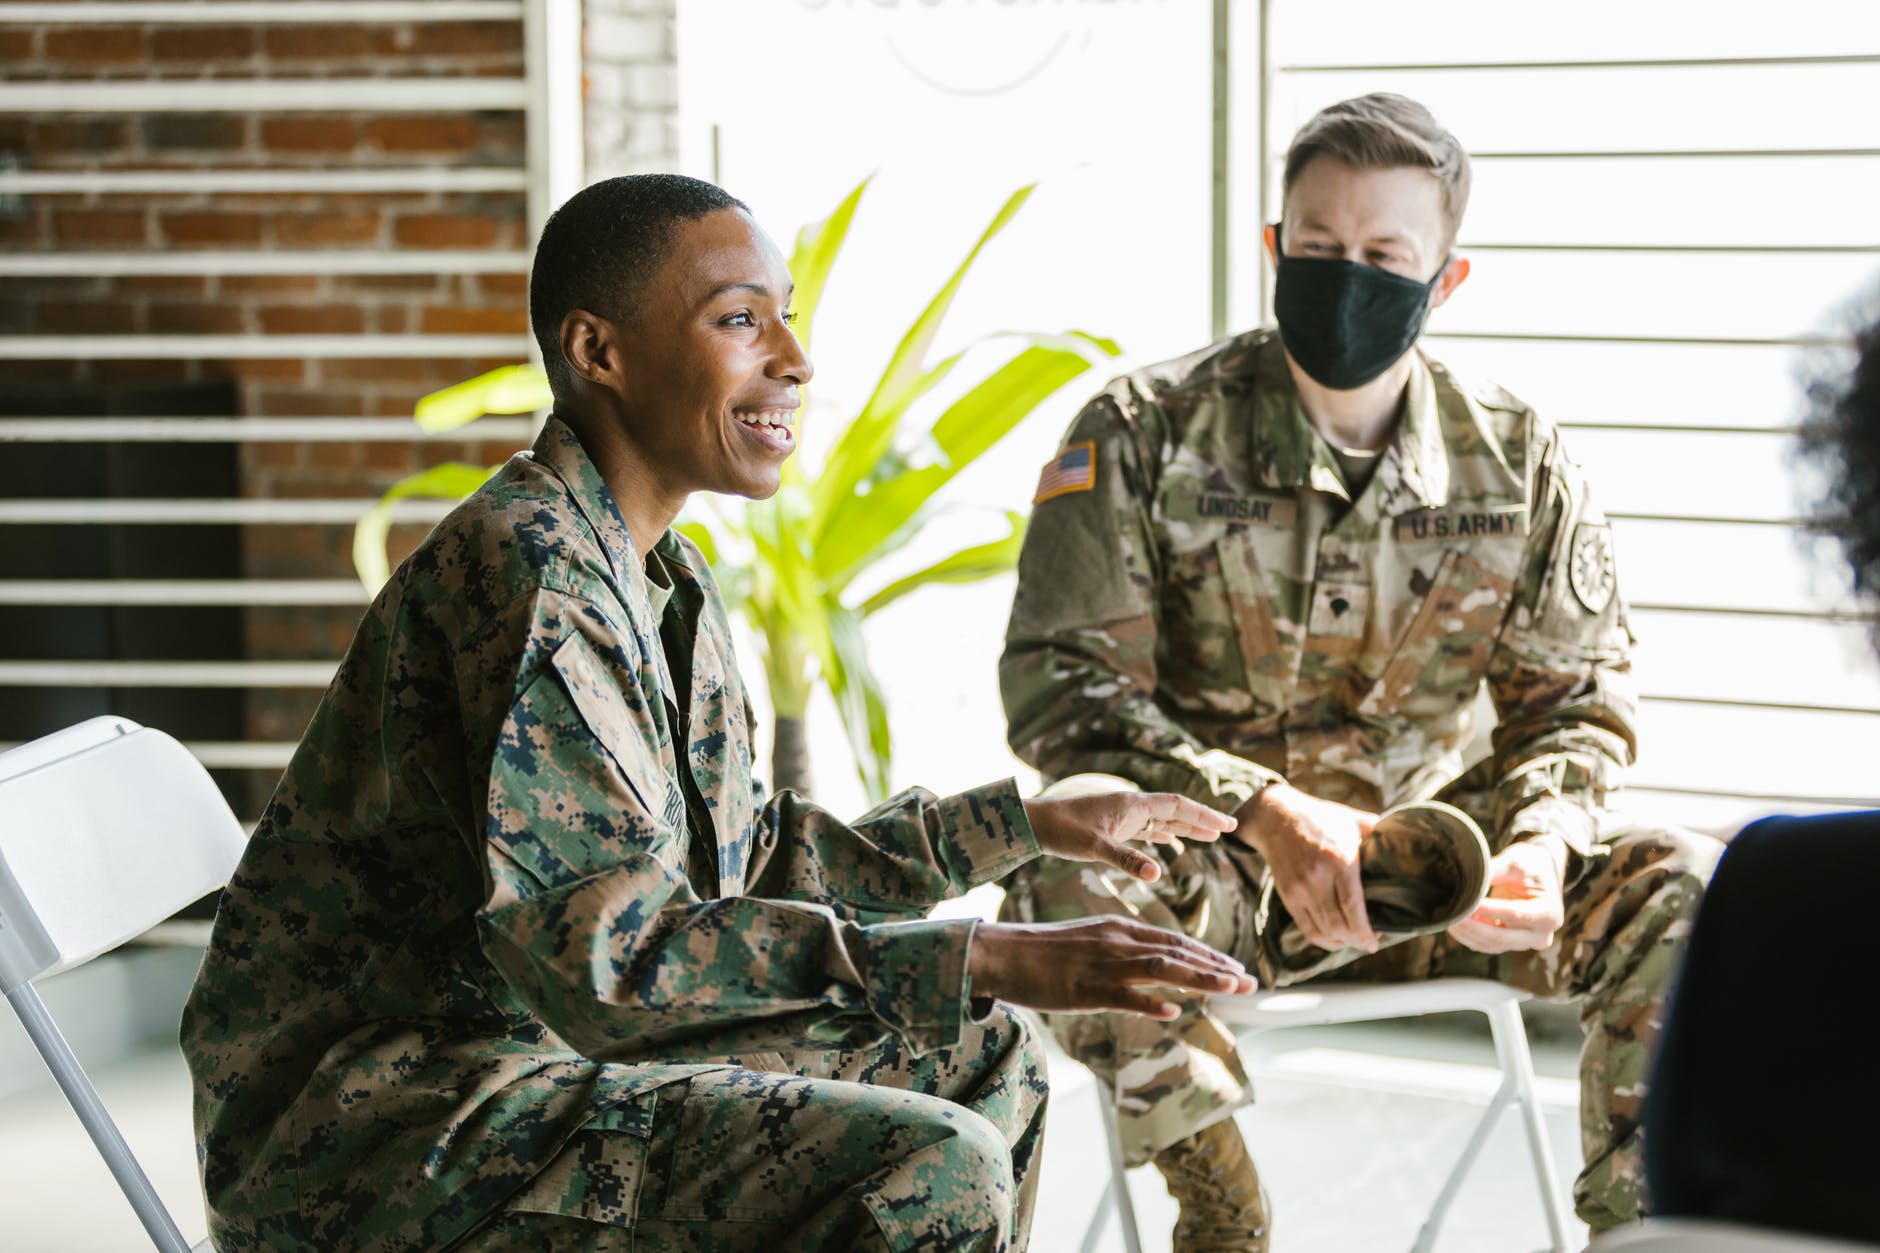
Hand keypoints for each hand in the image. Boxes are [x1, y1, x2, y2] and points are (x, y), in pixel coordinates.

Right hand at [968, 917, 1257, 1019]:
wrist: (1002, 952)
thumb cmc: (1042, 951)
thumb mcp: (1089, 941)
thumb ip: (1121, 954)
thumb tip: (1150, 979)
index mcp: (1118, 928)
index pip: (1174, 940)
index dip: (1207, 955)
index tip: (1235, 968)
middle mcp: (1118, 942)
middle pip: (1177, 952)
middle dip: (1217, 968)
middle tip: (1250, 982)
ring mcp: (1103, 965)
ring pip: (1162, 969)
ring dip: (1201, 979)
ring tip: (1232, 989)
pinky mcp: (1085, 989)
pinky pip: (1124, 996)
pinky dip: (1151, 1002)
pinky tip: (1174, 1011)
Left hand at [1023, 791, 1236, 883]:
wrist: (1031, 824)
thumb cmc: (1060, 831)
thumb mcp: (1094, 847)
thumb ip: (1126, 860)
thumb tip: (1158, 874)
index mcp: (1131, 805)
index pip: (1177, 806)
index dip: (1204, 815)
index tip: (1229, 824)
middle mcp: (1130, 806)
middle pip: (1175, 810)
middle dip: (1202, 819)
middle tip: (1230, 828)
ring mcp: (1121, 816)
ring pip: (1161, 819)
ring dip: (1186, 827)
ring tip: (1210, 836)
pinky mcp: (1111, 826)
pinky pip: (1145, 828)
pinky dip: (1162, 834)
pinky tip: (1169, 842)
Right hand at [1239, 783, 1379, 952]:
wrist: (1276, 817)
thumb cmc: (1321, 818)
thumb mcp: (1353, 820)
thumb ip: (1378, 833)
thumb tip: (1404, 845)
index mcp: (1339, 860)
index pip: (1353, 906)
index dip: (1365, 930)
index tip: (1376, 940)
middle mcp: (1318, 877)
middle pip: (1339, 924)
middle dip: (1356, 940)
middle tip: (1369, 942)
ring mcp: (1300, 889)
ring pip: (1323, 931)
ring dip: (1341, 942)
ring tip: (1353, 940)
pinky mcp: (1288, 895)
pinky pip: (1306, 929)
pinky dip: (1322, 940)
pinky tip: (1334, 940)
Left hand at [1447, 836, 1567, 953]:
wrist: (1541, 875)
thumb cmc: (1530, 866)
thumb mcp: (1514, 862)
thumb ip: (1492, 871)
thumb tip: (1464, 879)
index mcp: (1549, 913)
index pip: (1513, 914)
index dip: (1487, 911)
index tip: (1465, 904)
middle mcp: (1541, 934)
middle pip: (1500, 937)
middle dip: (1472, 927)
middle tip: (1450, 915)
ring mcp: (1526, 942)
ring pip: (1491, 944)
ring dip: (1467, 933)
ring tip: (1448, 917)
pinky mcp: (1511, 943)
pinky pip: (1488, 945)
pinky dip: (1470, 936)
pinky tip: (1455, 924)